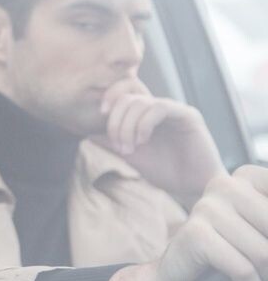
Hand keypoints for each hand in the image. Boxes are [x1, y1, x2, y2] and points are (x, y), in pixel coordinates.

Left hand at [91, 78, 225, 205]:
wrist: (194, 186)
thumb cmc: (166, 172)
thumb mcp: (132, 156)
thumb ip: (112, 143)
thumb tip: (87, 133)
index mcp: (146, 115)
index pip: (125, 94)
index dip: (110, 97)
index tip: (100, 114)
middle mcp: (160, 109)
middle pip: (128, 99)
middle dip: (116, 122)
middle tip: (119, 146)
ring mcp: (174, 110)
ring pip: (141, 103)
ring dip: (128, 127)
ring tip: (130, 148)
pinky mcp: (188, 116)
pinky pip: (159, 108)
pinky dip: (144, 124)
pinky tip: (143, 141)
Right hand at [106, 166, 267, 280]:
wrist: (178, 274)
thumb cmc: (230, 251)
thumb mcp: (261, 229)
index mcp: (247, 177)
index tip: (265, 239)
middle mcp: (225, 184)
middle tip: (266, 266)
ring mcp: (206, 207)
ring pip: (263, 252)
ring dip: (266, 276)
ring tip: (259, 278)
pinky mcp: (194, 234)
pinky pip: (242, 267)